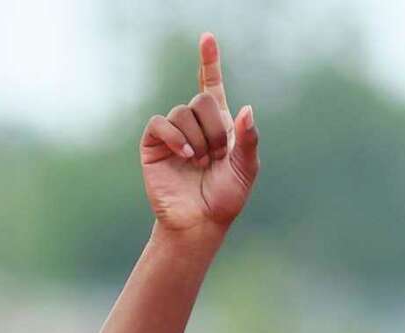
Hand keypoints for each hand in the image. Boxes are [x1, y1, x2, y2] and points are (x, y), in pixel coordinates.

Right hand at [140, 32, 258, 233]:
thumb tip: (247, 109)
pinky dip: (175, 137)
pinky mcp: (155, 143)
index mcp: (219, 126)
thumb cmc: (224, 200)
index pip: (211, 86)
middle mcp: (195, 125)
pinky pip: (162, 123)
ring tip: (200, 163)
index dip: (209, 62)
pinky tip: (186, 155)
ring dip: (197, 139)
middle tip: (216, 156)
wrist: (199, 223)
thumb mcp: (245, 170)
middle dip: (214, 128)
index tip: (207, 38)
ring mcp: (174, 133)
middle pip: (202, 100)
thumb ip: (249, 140)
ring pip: (183, 112)